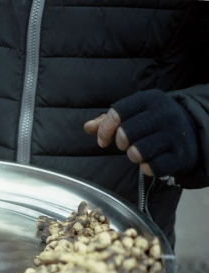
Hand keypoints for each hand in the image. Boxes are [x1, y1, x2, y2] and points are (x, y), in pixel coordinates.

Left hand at [84, 89, 198, 178]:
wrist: (191, 130)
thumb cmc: (153, 122)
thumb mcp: (134, 114)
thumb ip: (109, 121)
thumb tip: (87, 127)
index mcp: (149, 99)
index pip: (117, 113)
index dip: (105, 130)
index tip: (102, 141)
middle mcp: (163, 114)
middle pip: (125, 133)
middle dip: (120, 142)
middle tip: (126, 144)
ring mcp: (174, 134)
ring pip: (137, 152)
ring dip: (133, 156)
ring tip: (138, 152)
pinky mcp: (180, 155)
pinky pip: (153, 167)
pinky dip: (147, 168)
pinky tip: (150, 162)